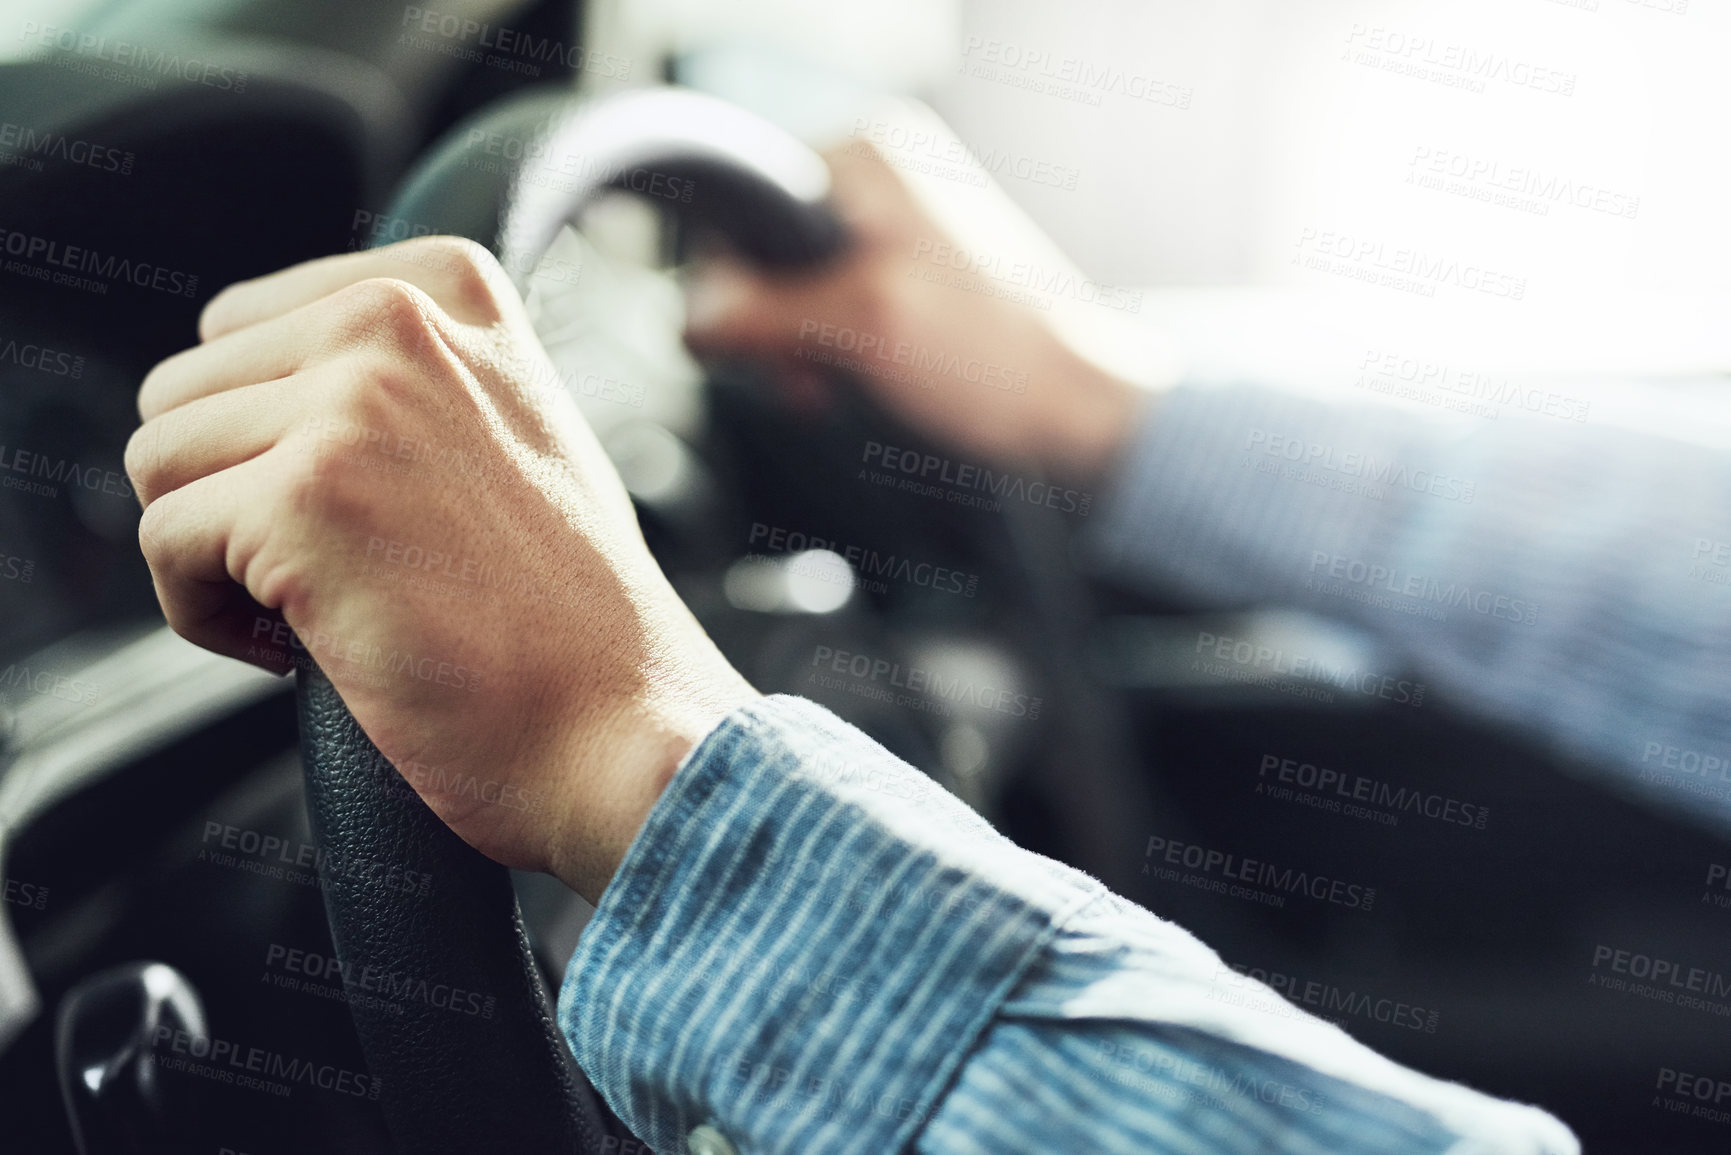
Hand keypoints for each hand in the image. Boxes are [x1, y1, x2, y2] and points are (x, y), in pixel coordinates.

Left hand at [126, 237, 757, 902]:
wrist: (620, 721)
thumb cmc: (569, 610)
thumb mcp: (511, 427)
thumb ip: (404, 377)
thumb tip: (265, 388)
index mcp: (446, 285)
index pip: (238, 326)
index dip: (265, 439)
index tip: (343, 511)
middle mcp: (397, 319)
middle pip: (184, 389)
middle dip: (226, 493)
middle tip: (325, 572)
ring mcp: (353, 403)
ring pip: (156, 460)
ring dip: (211, 554)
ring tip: (314, 607)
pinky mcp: (307, 498)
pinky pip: (161, 542)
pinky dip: (204, 615)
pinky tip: (300, 647)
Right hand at [682, 130, 1148, 482]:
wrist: (1078, 408)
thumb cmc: (995, 356)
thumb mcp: (861, 324)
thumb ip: (766, 311)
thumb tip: (694, 314)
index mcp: (869, 153)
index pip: (743, 195)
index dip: (729, 275)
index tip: (749, 338)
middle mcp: (879, 175)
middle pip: (761, 243)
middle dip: (767, 320)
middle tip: (803, 376)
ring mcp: (893, 224)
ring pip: (790, 282)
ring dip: (795, 344)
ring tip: (832, 385)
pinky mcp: (904, 274)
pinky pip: (826, 303)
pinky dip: (825, 348)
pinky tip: (849, 382)